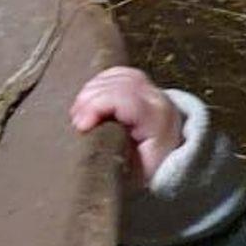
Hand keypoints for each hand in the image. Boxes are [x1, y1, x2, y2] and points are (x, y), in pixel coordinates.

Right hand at [70, 66, 185, 183]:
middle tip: (77, 124)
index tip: (81, 126)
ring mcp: (151, 90)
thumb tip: (87, 137)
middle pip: (117, 84)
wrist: (167, 165)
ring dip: (91, 92)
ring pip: (115, 76)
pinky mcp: (144, 86)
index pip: (125, 99)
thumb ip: (114, 154)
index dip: (97, 106)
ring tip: (80, 114)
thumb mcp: (133, 172)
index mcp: (157, 121)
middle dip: (89, 100)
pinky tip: (89, 100)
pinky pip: (118, 73)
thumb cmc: (147, 172)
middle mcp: (157, 100)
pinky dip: (99, 83)